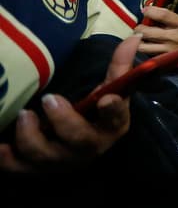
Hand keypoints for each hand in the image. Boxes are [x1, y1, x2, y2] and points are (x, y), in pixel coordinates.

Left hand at [0, 36, 136, 172]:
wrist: (77, 146)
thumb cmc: (94, 113)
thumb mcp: (109, 90)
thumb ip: (119, 66)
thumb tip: (133, 37)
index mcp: (112, 126)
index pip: (116, 119)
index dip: (112, 111)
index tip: (106, 99)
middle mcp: (90, 149)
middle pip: (79, 141)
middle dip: (64, 121)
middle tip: (49, 99)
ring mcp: (62, 162)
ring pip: (45, 156)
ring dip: (31, 137)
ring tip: (24, 115)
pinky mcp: (37, 170)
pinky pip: (18, 169)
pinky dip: (6, 159)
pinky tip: (0, 146)